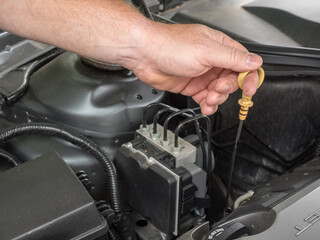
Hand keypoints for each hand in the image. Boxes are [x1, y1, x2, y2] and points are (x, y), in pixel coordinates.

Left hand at [125, 23, 262, 114]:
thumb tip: (254, 62)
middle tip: (217, 89)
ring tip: (209, 99)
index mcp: (220, 47)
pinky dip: (207, 105)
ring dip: (217, 99)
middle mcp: (212, 60)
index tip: (249, 90)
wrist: (145, 55)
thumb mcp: (206, 51)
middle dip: (227, 89)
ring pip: (219, 92)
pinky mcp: (192, 85)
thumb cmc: (170, 46)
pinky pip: (206, 98)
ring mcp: (202, 74)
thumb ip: (232, 58)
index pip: (244, 63)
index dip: (249, 77)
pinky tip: (205, 107)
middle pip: (232, 80)